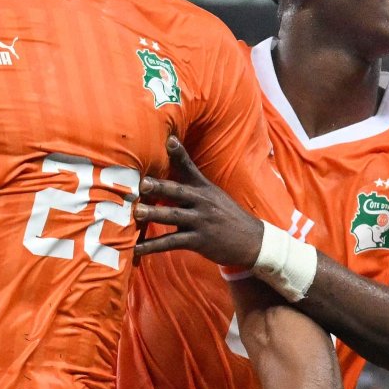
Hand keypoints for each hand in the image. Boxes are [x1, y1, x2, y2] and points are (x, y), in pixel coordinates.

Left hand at [134, 137, 265, 266]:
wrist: (253, 240)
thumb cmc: (225, 215)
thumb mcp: (212, 195)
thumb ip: (188, 185)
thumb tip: (160, 178)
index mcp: (204, 188)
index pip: (190, 167)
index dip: (179, 153)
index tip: (169, 139)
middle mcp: (202, 201)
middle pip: (178, 191)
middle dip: (160, 187)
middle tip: (142, 184)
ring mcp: (201, 221)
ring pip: (174, 216)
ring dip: (154, 214)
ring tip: (136, 213)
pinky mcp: (199, 241)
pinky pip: (172, 242)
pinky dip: (153, 246)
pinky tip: (137, 248)